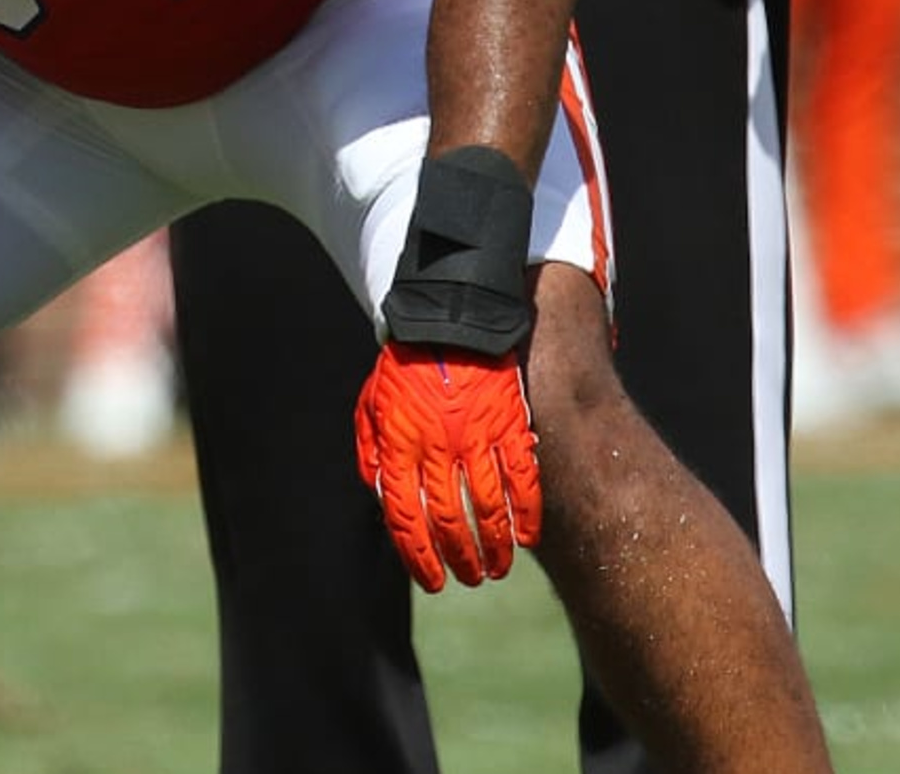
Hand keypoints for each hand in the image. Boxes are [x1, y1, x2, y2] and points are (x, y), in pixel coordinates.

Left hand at [355, 340, 544, 589]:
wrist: (449, 319)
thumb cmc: (405, 365)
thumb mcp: (372, 405)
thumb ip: (373, 452)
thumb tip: (380, 497)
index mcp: (400, 446)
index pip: (406, 519)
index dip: (420, 558)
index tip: (432, 580)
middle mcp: (437, 448)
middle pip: (447, 521)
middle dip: (459, 560)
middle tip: (469, 578)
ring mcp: (477, 438)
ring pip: (487, 508)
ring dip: (494, 547)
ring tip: (498, 568)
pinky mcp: (510, 425)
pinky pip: (522, 479)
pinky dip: (527, 513)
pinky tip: (527, 536)